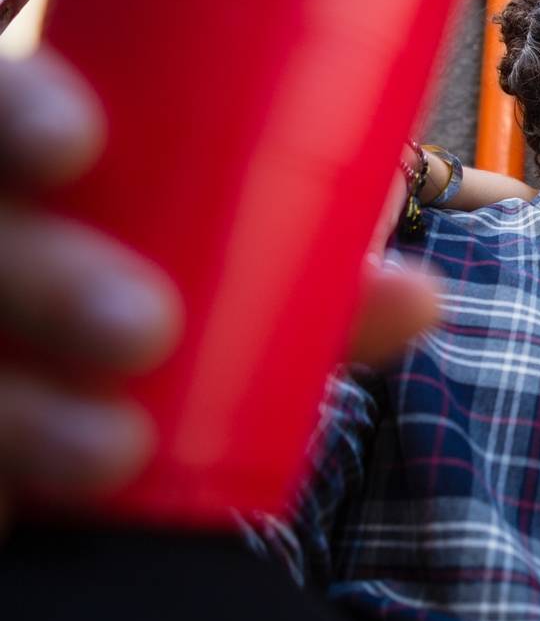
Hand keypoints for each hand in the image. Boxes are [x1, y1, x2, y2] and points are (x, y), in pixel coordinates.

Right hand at [0, 49, 435, 532]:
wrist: (82, 396)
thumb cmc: (153, 298)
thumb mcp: (223, 284)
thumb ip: (299, 287)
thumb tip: (418, 298)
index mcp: (25, 169)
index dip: (16, 107)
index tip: (80, 141)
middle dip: (36, 270)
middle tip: (144, 328)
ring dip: (13, 406)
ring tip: (114, 449)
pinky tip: (14, 513)